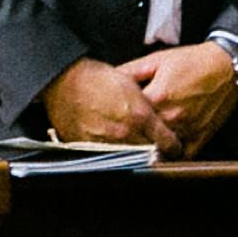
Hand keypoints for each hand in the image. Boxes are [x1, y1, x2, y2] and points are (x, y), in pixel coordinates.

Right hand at [41, 55, 173, 150]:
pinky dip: (110, 154)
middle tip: (156, 149)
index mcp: (139, 116)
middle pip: (149, 154)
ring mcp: (104, 142)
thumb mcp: (132, 85)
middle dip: (155, 152)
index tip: (174, 147)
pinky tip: (110, 145)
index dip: (173, 146)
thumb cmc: (98, 78)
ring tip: (131, 146)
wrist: (63, 80)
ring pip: (128, 158)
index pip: (167, 143)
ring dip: (133, 154)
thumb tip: (162, 125)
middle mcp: (123, 133)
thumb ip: (149, 107)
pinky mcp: (85, 147)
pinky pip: (104, 157)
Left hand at [123, 43, 237, 154]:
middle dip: (132, 131)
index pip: (128, 115)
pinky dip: (171, 154)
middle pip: (142, 133)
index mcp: (157, 97)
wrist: (228, 66)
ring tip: (142, 138)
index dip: (118, 115)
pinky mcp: (202, 136)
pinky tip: (163, 149)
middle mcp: (172, 116)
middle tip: (124, 130)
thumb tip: (107, 79)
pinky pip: (182, 154)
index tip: (113, 116)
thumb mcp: (156, 60)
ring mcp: (188, 128)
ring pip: (160, 146)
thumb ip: (129, 71)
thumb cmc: (192, 61)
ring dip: (150, 144)